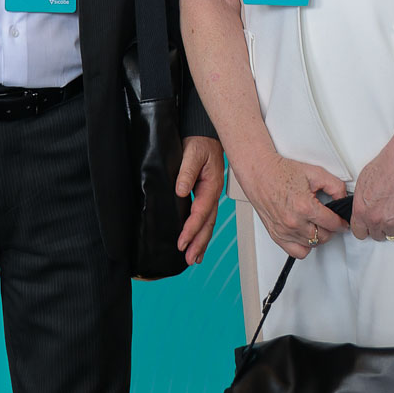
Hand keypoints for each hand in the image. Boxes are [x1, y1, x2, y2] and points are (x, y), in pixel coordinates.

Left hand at [176, 136, 224, 264]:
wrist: (206, 134)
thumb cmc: (201, 142)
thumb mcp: (193, 152)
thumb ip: (187, 171)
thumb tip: (181, 189)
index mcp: (211, 185)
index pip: (201, 212)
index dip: (191, 228)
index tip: (182, 241)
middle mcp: (213, 193)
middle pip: (208, 223)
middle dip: (199, 242)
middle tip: (190, 258)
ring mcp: (211, 195)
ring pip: (208, 222)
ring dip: (202, 241)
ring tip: (195, 258)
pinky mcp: (206, 194)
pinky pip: (206, 216)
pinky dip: (202, 230)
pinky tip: (198, 240)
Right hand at [245, 155, 349, 258]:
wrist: (259, 172)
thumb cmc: (281, 171)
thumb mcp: (314, 173)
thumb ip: (334, 186)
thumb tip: (343, 198)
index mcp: (305, 206)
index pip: (332, 224)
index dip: (341, 223)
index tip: (342, 222)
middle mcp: (294, 222)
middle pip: (323, 237)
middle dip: (330, 229)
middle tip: (329, 220)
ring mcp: (284, 231)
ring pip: (311, 245)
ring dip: (318, 237)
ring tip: (316, 225)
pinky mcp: (276, 235)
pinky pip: (297, 252)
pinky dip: (304, 246)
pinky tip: (305, 234)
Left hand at [351, 135, 393, 242]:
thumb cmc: (387, 166)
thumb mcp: (363, 181)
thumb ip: (362, 200)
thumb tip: (363, 208)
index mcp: (361, 210)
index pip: (358, 232)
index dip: (364, 228)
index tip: (369, 226)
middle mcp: (375, 220)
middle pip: (376, 235)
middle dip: (381, 225)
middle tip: (387, 212)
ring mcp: (392, 225)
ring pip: (392, 235)